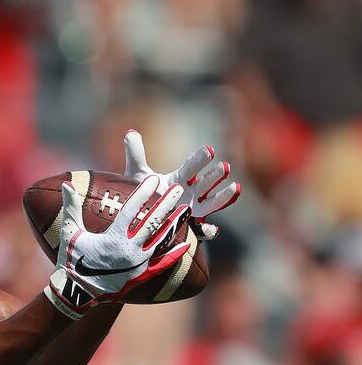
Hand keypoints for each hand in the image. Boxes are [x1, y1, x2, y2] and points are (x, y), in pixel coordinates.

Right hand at [43, 176, 191, 319]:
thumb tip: (67, 184)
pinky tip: (186, 244)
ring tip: (186, 209)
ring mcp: (137, 263)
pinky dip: (174, 254)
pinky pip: (162, 264)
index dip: (143, 193)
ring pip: (161, 240)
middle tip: (178, 189)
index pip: (132, 210)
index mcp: (112, 238)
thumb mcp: (69, 232)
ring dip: (174, 224)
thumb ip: (71, 207)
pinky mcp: (141, 275)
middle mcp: (128, 250)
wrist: (76, 292)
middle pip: (152, 222)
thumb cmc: (71, 258)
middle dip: (166, 204)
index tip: (154, 179)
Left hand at [123, 130, 240, 239]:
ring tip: (235, 188)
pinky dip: (208, 230)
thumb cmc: (142, 193)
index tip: (208, 150)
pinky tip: (212, 229)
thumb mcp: (137, 174)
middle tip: (224, 167)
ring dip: (223, 197)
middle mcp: (191, 193)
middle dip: (214, 176)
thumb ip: (136, 155)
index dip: (199, 159)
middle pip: (205, 183)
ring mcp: (193, 211)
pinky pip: (202, 231)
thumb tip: (130, 133)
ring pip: (211, 204)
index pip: (191, 167)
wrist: (137, 218)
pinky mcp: (190, 229)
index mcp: (180, 179)